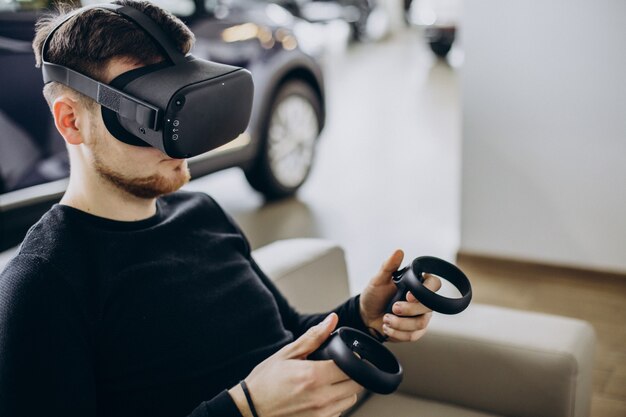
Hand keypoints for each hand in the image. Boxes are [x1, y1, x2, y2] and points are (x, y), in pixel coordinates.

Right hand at [229, 313, 362, 416]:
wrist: (249, 409)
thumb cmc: (265, 381)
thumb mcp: (287, 353)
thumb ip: (313, 337)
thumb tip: (332, 320)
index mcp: (313, 376)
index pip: (351, 367)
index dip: (351, 358)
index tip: (344, 355)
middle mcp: (320, 398)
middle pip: (356, 385)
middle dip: (351, 373)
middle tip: (337, 367)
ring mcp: (320, 414)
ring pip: (350, 400)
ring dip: (345, 389)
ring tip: (328, 381)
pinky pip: (339, 412)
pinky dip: (335, 403)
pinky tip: (320, 395)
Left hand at [359, 250, 441, 341]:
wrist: (366, 315)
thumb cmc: (374, 295)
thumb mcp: (378, 280)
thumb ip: (388, 266)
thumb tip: (398, 251)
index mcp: (417, 284)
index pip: (434, 284)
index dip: (426, 291)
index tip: (409, 295)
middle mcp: (423, 300)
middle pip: (429, 307)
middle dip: (409, 310)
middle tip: (393, 308)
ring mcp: (421, 316)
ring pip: (421, 324)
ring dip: (401, 323)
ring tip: (386, 319)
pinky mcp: (415, 331)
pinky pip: (414, 336)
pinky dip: (398, 334)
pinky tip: (387, 328)